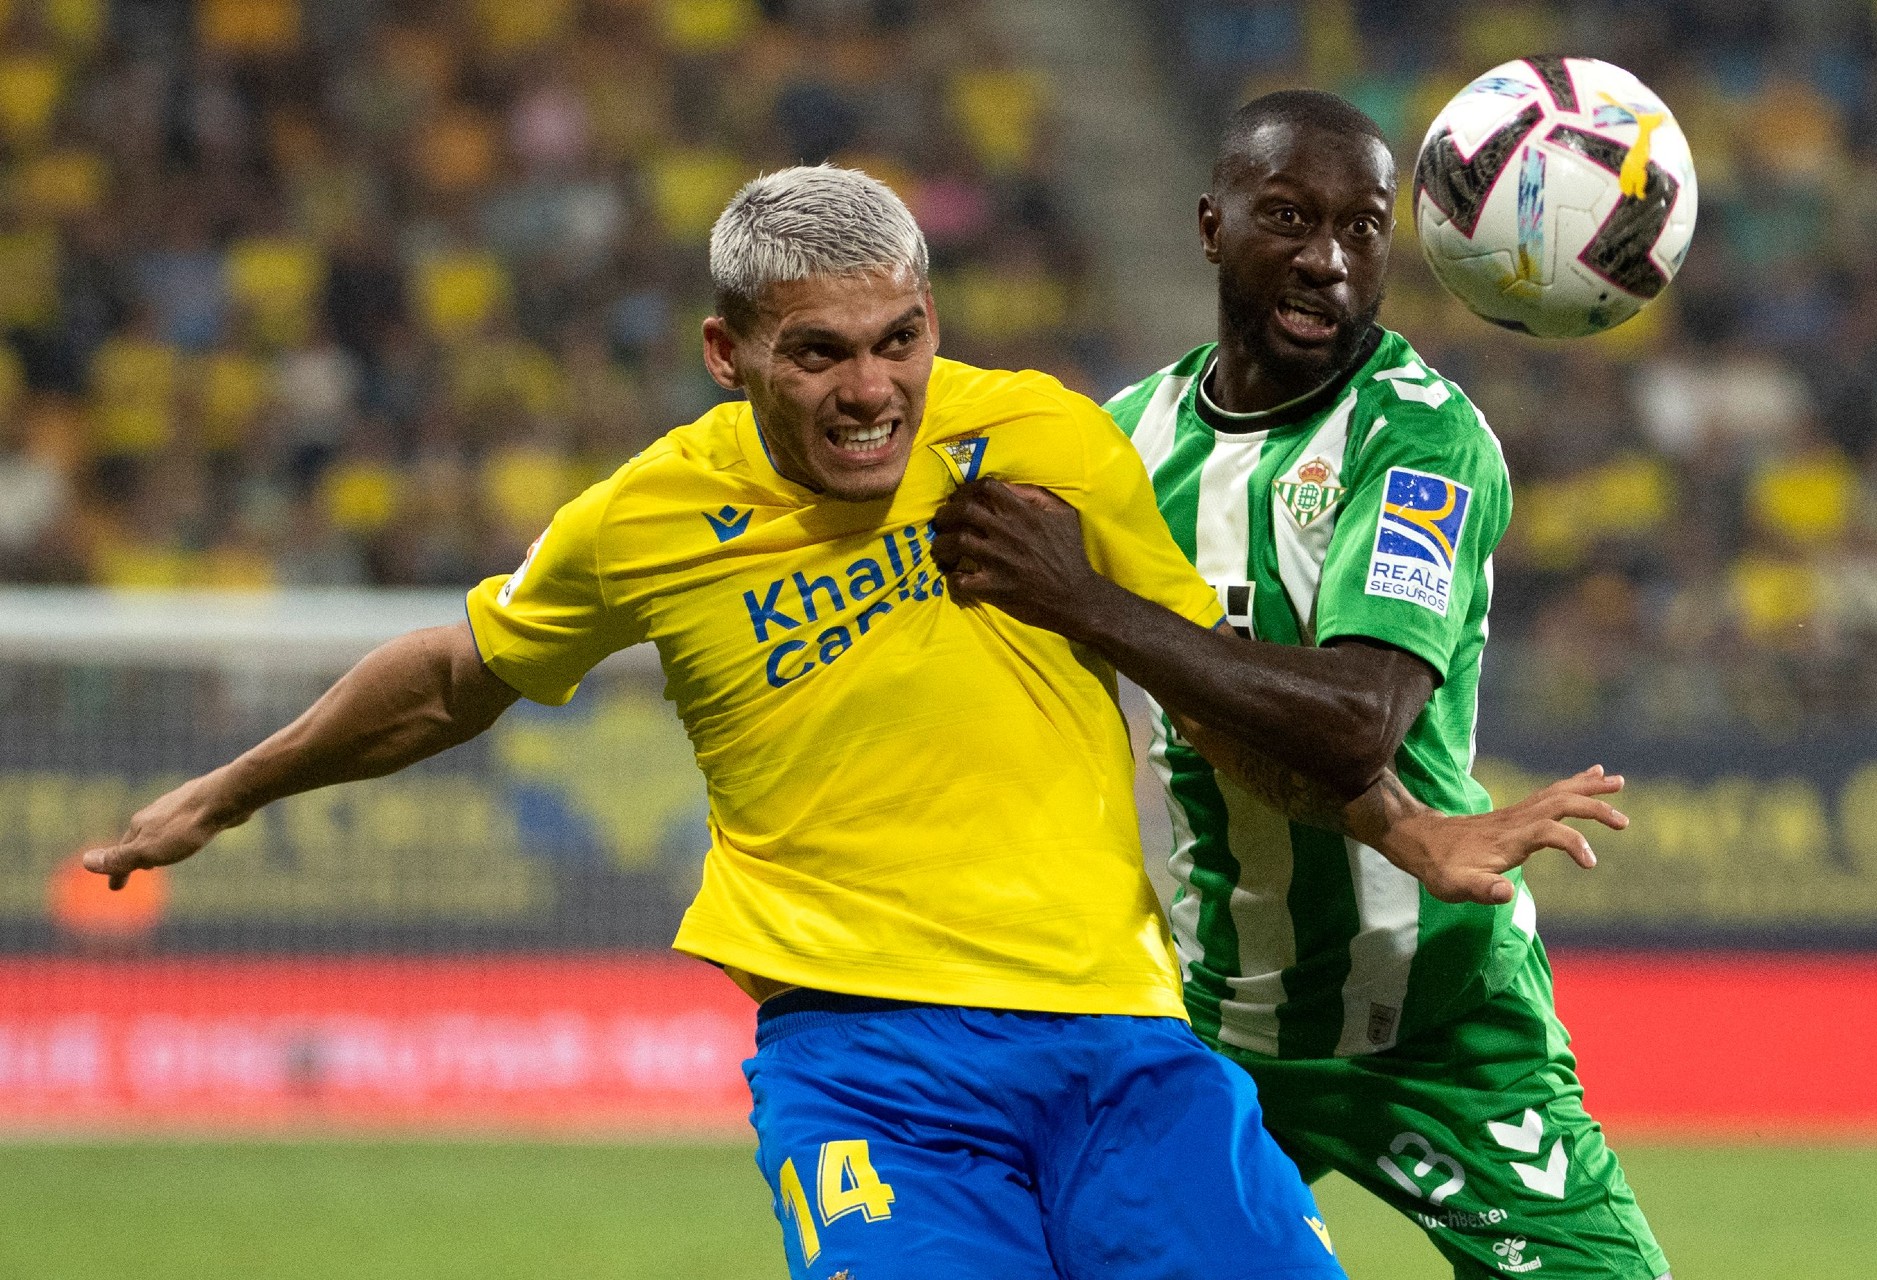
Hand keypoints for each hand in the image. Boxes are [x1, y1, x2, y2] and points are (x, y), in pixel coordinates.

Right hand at [81, 774, 245, 890]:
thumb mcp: (148, 850)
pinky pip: (184, 823)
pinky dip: (177, 834)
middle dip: (135, 856)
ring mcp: (178, 806)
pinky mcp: (201, 806)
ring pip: (161, 829)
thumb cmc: (185, 828)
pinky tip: (190, 835)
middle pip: (140, 838)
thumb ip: (120, 857)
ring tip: (161, 858)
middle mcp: (155, 813)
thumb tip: (85, 862)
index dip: (118, 872)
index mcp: (140, 825)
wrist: (223, 799)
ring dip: (156, 844)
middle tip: (135, 872)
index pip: (122, 853)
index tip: (115, 889)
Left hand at [931, 479, 1104, 636]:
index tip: (961, 498)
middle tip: (942, 521)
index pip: (986, 487)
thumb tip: (1010, 486)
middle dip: (946, 513)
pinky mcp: (993, 587)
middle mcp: (1007, 532)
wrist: (1076, 597)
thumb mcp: (1063, 515)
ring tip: (942, 548)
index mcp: (1023, 512)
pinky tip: (955, 576)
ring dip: (942, 544)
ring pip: (955, 542)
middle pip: (963, 510)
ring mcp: (998, 560)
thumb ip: (1037, 496)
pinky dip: (952, 578)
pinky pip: (960, 580)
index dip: (967, 489)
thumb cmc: (1070, 554)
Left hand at [1366, 766, 1626, 906]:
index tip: (1591, 864)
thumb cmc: (1441, 869)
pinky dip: (1574, 785)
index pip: (1550, 832)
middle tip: (1624, 821)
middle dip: (1594, 808)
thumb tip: (1506, 894)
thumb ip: (1482, 889)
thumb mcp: (1456, 886)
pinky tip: (1591, 778)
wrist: (1422, 842)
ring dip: (1589, 788)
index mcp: (1510, 838)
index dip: (1573, 843)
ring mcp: (1518, 813)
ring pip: (1558, 792)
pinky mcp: (1518, 813)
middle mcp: (1518, 819)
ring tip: (1618, 781)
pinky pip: (1551, 793)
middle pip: (1561, 803)